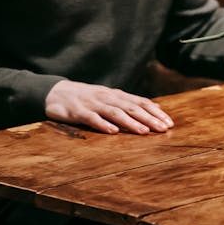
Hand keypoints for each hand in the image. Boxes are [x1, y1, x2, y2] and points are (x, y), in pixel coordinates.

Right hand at [45, 80, 173, 134]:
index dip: (155, 112)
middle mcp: (106, 97)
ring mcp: (92, 104)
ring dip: (131, 122)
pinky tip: (113, 132)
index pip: (139, 102)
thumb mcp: (108, 98)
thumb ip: (128, 103)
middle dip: (149, 118)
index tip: (169, 122)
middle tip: (164, 128)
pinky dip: (103, 124)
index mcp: (115, 95)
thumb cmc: (85, 98)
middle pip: (131, 107)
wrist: (54, 92)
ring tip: (144, 131)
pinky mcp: (78, 112)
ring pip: (115, 112)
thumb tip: (154, 109)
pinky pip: (92, 118)